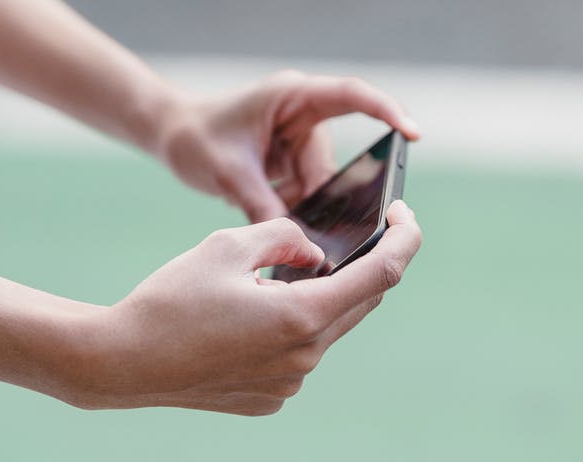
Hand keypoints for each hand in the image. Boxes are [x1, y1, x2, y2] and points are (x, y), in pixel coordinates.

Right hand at [64, 201, 421, 413]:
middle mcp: (306, 356)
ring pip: (328, 327)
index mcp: (303, 316)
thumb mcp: (227, 246)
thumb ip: (283, 237)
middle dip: (363, 265)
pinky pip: (300, 352)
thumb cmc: (170, 299)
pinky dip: (293, 326)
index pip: (383, 274)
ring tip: (277, 276)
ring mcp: (290, 383)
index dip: (404, 238)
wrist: (123, 362)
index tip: (404, 214)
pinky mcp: (271, 398)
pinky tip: (251, 315)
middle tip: (353, 232)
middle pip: (361, 302)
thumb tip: (315, 254)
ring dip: (321, 297)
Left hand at [155, 70, 420, 222]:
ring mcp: (301, 142)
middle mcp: (305, 116)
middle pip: (333, 164)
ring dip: (302, 210)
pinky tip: (269, 218)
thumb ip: (264, 205)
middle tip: (304, 227)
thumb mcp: (228, 173)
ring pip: (322, 188)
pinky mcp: (294, 165)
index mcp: (293, 97)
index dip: (387, 112)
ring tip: (271, 219)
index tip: (413, 135)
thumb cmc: (195, 138)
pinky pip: (308, 196)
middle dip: (322, 199)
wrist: (170, 135)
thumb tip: (299, 243)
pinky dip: (293, 213)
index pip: (352, 97)